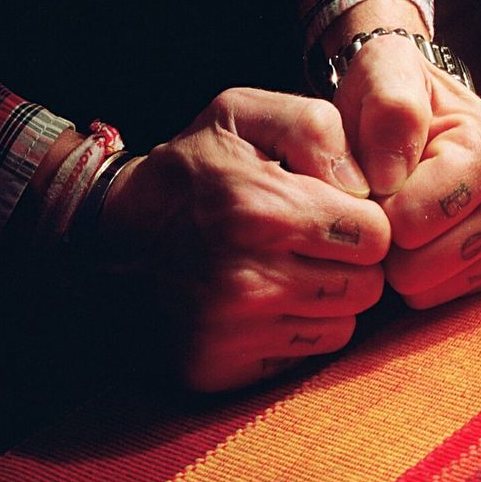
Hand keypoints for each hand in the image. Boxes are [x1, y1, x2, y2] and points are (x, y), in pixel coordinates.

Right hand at [99, 88, 389, 391]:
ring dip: (329, 299)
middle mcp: (247, 277)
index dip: (364, 219)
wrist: (104, 238)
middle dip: (353, 262)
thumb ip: (313, 126)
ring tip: (289, 268)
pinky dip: (300, 329)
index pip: (375, 234)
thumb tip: (363, 181)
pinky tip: (269, 302)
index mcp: (259, 208)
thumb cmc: (189, 172)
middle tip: (314, 243)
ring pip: (344, 325)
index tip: (335, 210)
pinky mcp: (221, 367)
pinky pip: (307, 355)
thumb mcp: (240, 115)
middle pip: (368, 285)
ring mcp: (233, 329)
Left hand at [336, 43, 480, 308]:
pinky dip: (416, 278)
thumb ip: (389, 106)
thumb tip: (391, 177)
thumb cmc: (398, 97)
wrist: (419, 119)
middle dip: (386, 237)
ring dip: (397, 259)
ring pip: (429, 287)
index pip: (414, 217)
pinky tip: (419, 239)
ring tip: (401, 216)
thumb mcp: (385, 73)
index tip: (375, 175)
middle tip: (385, 200)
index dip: (375, 203)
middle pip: (422, 262)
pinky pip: (438, 301)